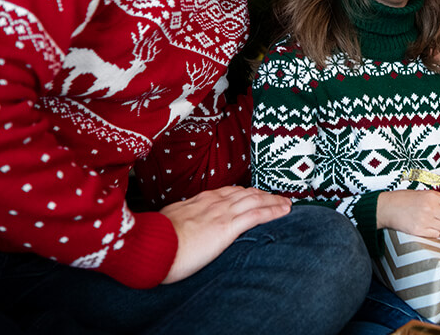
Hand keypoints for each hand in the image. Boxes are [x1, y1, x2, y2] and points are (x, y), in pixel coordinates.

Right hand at [159, 186, 290, 283]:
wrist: (153, 246)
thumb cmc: (156, 239)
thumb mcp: (169, 222)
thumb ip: (182, 220)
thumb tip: (182, 225)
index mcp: (199, 201)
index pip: (228, 192)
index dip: (244, 193)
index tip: (253, 194)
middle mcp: (213, 202)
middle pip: (246, 194)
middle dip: (264, 195)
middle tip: (277, 197)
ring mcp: (222, 213)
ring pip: (255, 201)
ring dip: (273, 201)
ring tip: (287, 203)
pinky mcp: (227, 227)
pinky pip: (257, 215)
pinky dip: (273, 211)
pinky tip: (284, 211)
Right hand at [377, 189, 439, 237]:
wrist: (388, 207)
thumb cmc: (405, 199)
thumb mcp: (425, 194)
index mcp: (433, 197)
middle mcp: (431, 208)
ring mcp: (425, 220)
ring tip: (438, 223)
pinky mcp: (419, 231)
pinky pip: (436, 235)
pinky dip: (435, 232)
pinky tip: (429, 227)